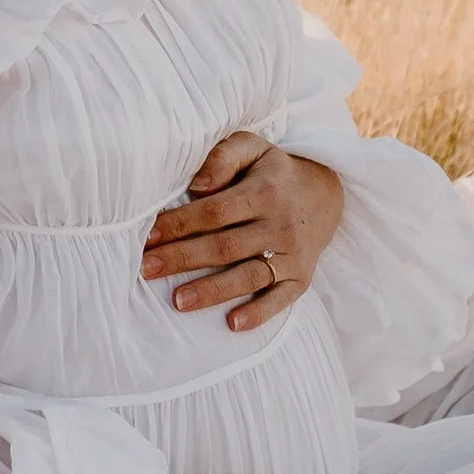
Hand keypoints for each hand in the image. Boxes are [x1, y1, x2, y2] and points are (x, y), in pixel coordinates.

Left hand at [143, 137, 346, 333]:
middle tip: (147, 269)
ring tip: (177, 301)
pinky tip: (232, 324)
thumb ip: (223, 156)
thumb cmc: (273, 172)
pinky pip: (280, 299)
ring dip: (212, 291)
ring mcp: (292, 255)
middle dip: (183, 259)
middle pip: (225, 247)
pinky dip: (258, 313)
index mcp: (264, 192)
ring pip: (249, 276)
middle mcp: (280, 225)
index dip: (181, 224)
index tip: (150, 236)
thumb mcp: (253, 148)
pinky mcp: (302, 278)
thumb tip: (198, 183)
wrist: (326, 193)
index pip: (215, 212)